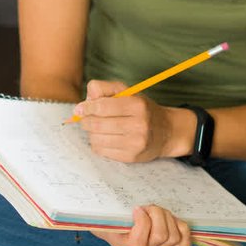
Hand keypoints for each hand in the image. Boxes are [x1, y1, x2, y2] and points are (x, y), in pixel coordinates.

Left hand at [74, 80, 188, 162]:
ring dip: (91, 133)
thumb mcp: (127, 92)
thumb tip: (82, 104)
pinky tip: (105, 138)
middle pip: (97, 124)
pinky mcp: (131, 157)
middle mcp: (139, 125)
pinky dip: (98, 144)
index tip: (79, 109)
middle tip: (86, 118)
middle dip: (86, 121)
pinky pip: (101, 151)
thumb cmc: (141, 109)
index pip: (102, 107)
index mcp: (137, 105)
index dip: (86, 108)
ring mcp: (135, 143)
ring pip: (96, 139)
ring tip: (98, 128)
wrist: (166, 132)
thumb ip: (103, 88)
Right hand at [93, 204, 193, 245]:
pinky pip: (183, 242)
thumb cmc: (107, 211)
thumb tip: (98, 187)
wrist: (112, 218)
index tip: (136, 207)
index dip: (142, 221)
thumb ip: (105, 205)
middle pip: (161, 236)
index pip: (139, 242)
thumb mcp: (102, 208)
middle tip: (148, 206)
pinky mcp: (167, 244)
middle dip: (157, 214)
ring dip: (168, 218)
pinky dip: (182, 228)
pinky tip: (172, 219)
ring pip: (173, 238)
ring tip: (157, 210)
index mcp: (121, 243)